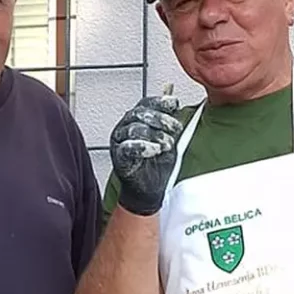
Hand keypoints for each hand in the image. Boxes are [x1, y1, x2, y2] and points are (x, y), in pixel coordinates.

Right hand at [109, 94, 189, 217]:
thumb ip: (170, 122)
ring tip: (166, 145)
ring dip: (155, 135)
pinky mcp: (118, 157)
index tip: (174, 104)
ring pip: (134, 129)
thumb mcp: (169, 139)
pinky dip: (143, 147)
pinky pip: (128, 147)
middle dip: (161, 119)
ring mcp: (120, 142)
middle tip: (175, 128)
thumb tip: (174, 103)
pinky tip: (154, 150)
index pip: (146, 103)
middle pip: (140, 113)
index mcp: (136, 120)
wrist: (150, 191)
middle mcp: (125, 127)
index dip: (160, 102)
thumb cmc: (157, 165)